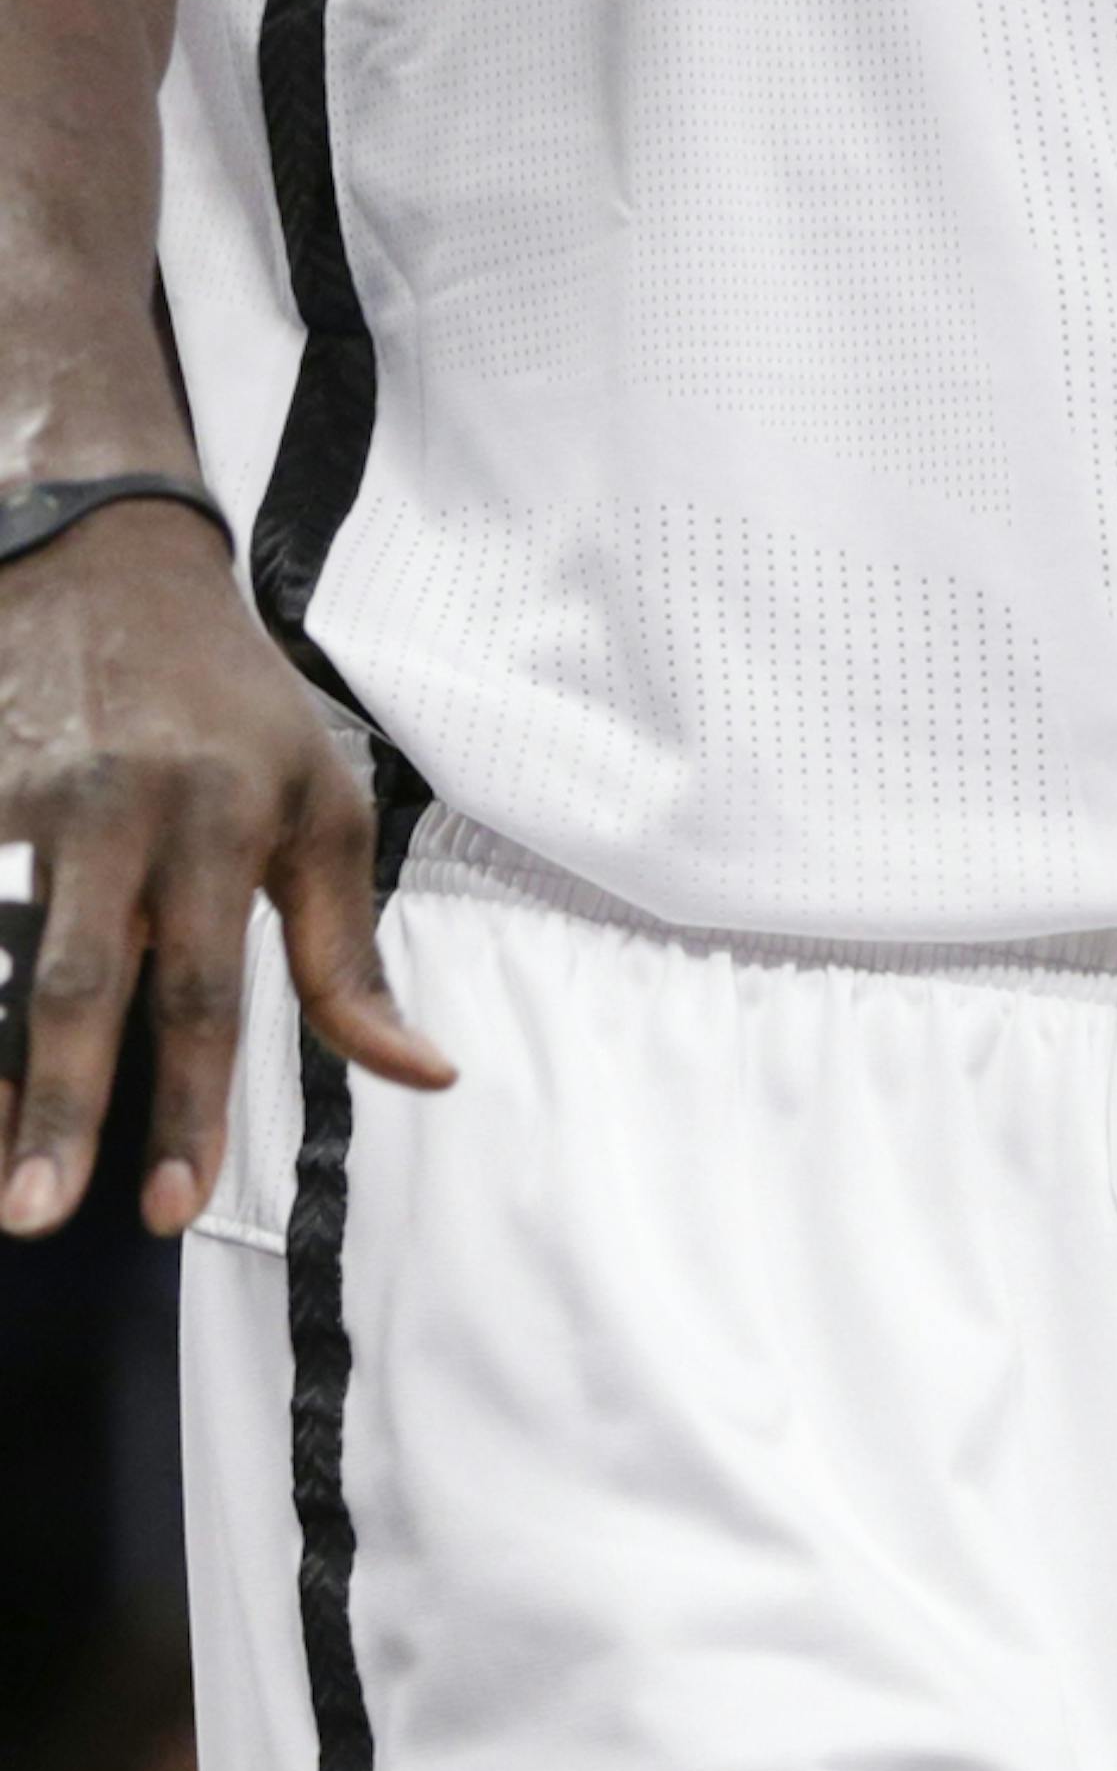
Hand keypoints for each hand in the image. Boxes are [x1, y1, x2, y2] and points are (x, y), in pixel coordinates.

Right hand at [0, 498, 451, 1238]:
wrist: (112, 558)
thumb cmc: (233, 706)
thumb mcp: (321, 806)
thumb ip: (348, 956)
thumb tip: (423, 1075)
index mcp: (221, 819)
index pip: (206, 988)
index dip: (191, 1104)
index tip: (172, 1207)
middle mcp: (119, 806)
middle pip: (84, 979)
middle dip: (60, 1102)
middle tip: (34, 1212)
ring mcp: (27, 788)